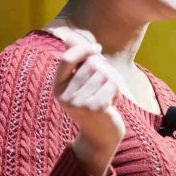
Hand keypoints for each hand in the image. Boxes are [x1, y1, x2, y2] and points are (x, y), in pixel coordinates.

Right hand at [49, 28, 126, 175]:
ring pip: (104, 73)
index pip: (67, 59)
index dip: (83, 49)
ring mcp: (79, 103)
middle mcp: (65, 96)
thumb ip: (76, 62)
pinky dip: (117, 91)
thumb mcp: (81, 84)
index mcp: (58, 88)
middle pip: (91, 64)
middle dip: (105, 71)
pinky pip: (112, 84)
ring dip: (112, 82)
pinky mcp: (95, 108)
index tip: (97, 48)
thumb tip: (68, 37)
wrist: (100, 138)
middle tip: (104, 87)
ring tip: (107, 97)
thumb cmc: (93, 105)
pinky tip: (113, 103)